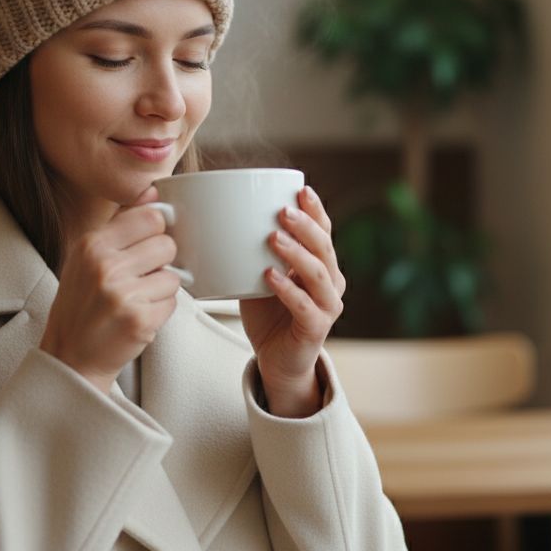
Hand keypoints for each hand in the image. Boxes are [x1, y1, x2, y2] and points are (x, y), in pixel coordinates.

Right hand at [40, 187, 181, 392]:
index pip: (150, 216)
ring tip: (138, 299)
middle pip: (167, 244)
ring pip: (174, 275)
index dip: (157, 230)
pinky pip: (173, 302)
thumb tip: (154, 193)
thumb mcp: (86, 257)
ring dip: (162, 289)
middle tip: (141, 277)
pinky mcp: (140, 320)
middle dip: (161, 262)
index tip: (150, 242)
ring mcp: (123, 294)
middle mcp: (105, 266)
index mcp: (92, 244)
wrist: (70, 357)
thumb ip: (120, 225)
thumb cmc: (81, 305)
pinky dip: (161, 310)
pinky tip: (139, 316)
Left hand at [239, 185, 345, 417]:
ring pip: (318, 274)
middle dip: (305, 226)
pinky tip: (270, 276)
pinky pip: (305, 306)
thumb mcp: (260, 276)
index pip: (323, 231)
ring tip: (273, 238)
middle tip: (283, 211)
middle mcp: (331, 283)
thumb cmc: (269, 315)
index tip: (302, 189)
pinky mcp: (317, 329)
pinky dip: (288, 289)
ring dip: (296, 253)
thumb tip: (219, 219)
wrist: (277, 360)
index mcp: (321, 265)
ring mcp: (327, 306)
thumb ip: (251, 252)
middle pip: (324, 248)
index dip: (316, 210)